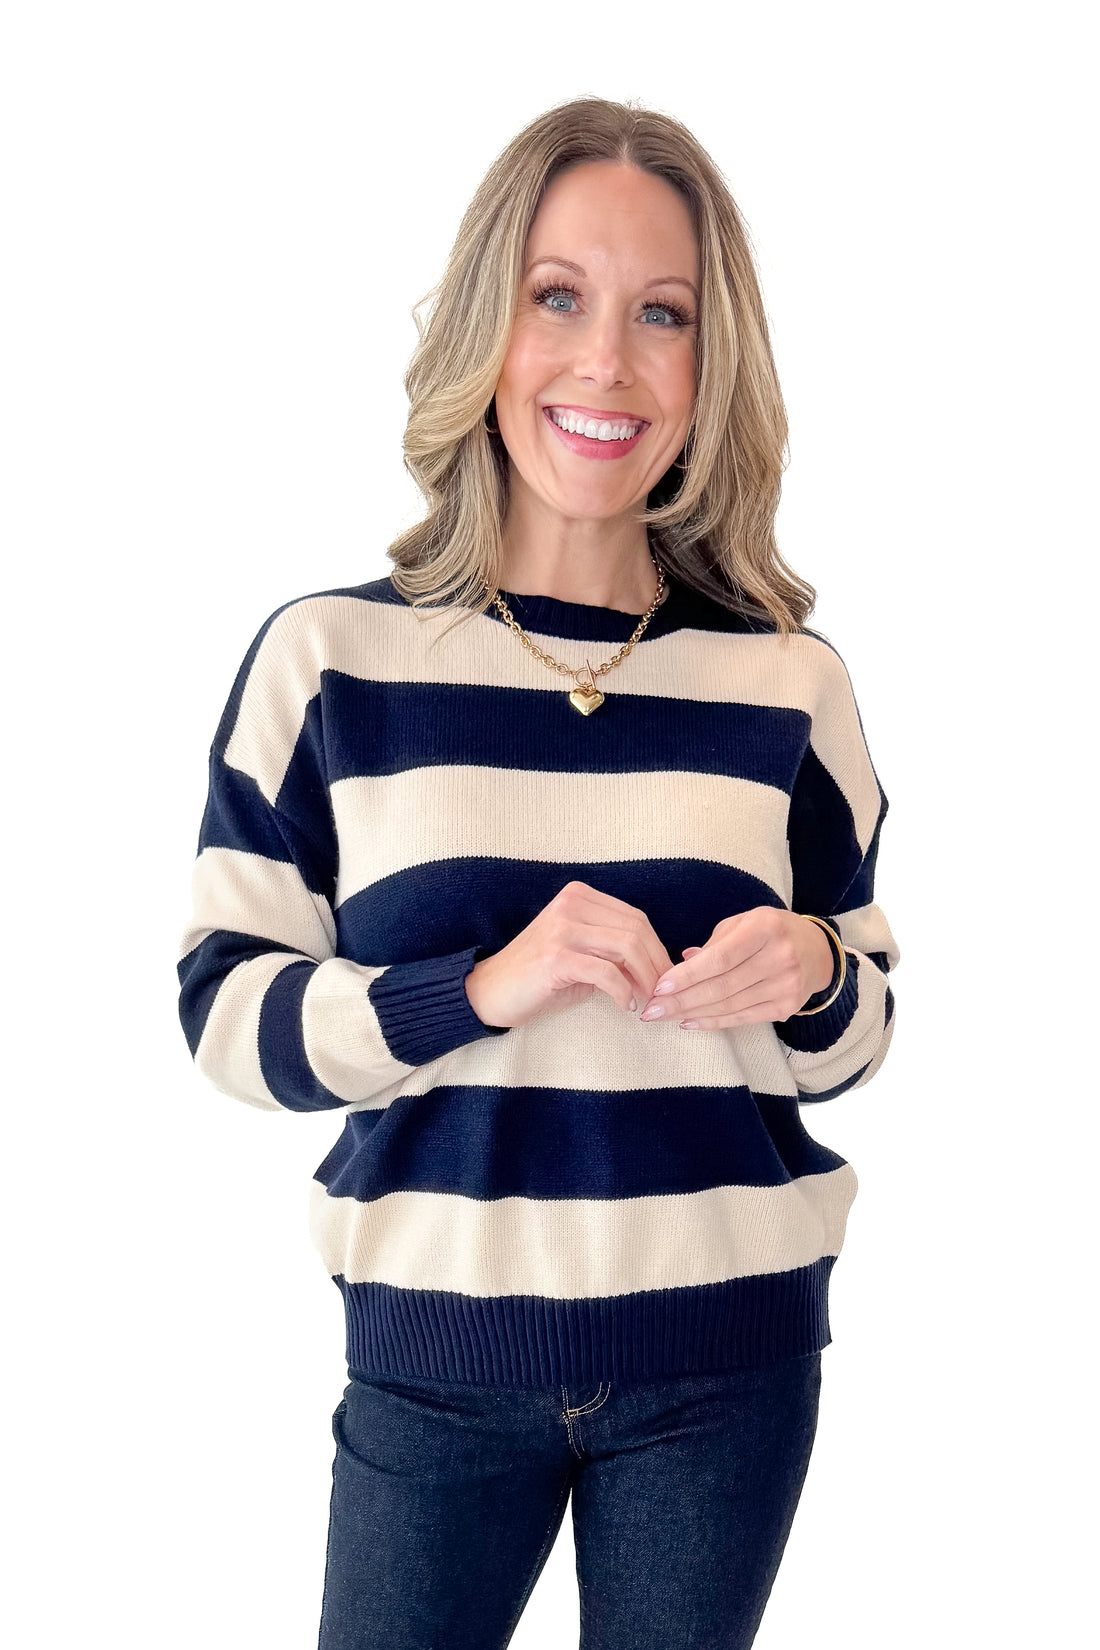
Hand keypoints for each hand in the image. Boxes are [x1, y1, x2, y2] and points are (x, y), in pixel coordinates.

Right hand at [464, 880, 674, 1029]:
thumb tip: (658, 969)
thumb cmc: (539, 977)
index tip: (665, 978)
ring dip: (646, 979)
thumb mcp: (582, 955)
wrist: (490, 992)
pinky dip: (623, 992)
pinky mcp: (556, 957)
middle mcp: (571, 904)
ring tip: (647, 1001)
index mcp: (579, 896)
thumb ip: (615, 952)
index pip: (635, 918)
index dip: (657, 949)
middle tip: (663, 994)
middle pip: (636, 930)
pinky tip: (625, 1006)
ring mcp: (562, 928)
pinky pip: (607, 973)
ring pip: (627, 947)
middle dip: (657, 965)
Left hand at [637, 908, 836, 1029]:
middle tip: (651, 1009)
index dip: (688, 975)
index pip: (720, 958)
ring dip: (691, 1013)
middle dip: (681, 1000)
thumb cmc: (771, 931)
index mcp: (765, 928)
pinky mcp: (786, 1007)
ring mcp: (786, 985)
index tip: (660, 986)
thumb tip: (681, 963)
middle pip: (722, 986)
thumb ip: (714, 943)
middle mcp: (779, 957)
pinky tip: (689, 1023)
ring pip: (729, 1005)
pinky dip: (713, 1022)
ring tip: (663, 1016)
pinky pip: (742, 1018)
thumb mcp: (744, 923)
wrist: (817, 950)